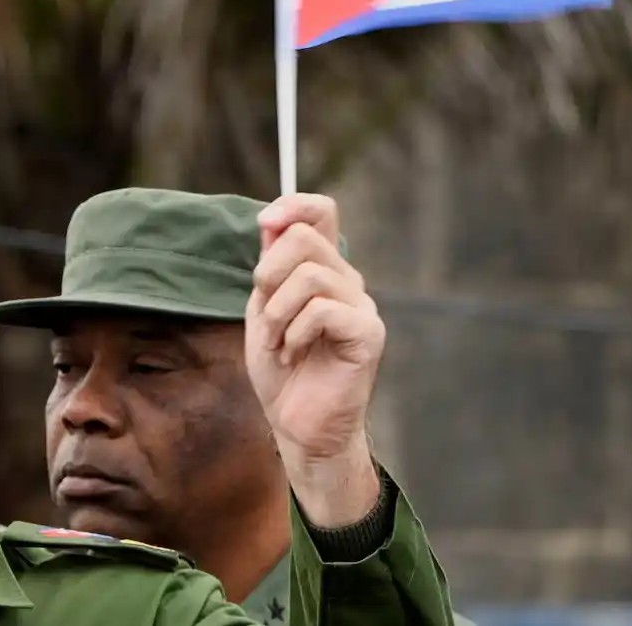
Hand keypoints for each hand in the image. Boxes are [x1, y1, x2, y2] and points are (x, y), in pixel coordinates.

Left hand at [246, 194, 384, 526]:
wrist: (297, 425)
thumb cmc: (282, 369)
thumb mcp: (263, 309)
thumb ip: (270, 266)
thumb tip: (271, 220)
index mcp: (323, 270)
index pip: (322, 211)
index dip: (293, 205)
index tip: (265, 223)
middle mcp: (348, 281)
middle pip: (304, 239)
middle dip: (267, 274)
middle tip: (266, 314)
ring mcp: (361, 307)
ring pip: (309, 275)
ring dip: (277, 313)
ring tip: (279, 343)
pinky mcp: (368, 334)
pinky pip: (322, 310)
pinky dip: (294, 333)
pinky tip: (294, 355)